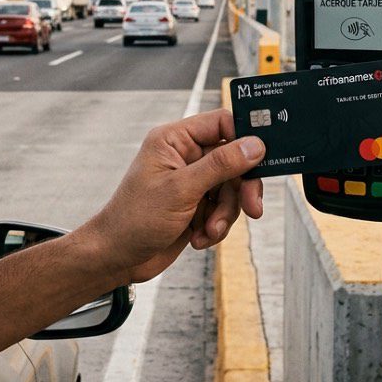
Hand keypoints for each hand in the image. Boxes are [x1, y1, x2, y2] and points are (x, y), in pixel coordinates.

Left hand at [76, 108, 264, 283]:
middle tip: (251, 207)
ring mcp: (192, 181)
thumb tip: (254, 145)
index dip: (245, 137)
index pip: (222, 123)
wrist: (117, 258)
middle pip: (234, 159)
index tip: (264, 157)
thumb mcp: (181, 190)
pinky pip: (223, 208)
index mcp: (174, 140)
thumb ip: (220, 165)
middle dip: (241, 188)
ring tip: (208, 230)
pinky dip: (216, 225)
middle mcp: (185, 156)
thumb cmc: (134, 219)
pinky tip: (199, 237)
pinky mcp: (196, 204)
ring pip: (232, 188)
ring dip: (225, 213)